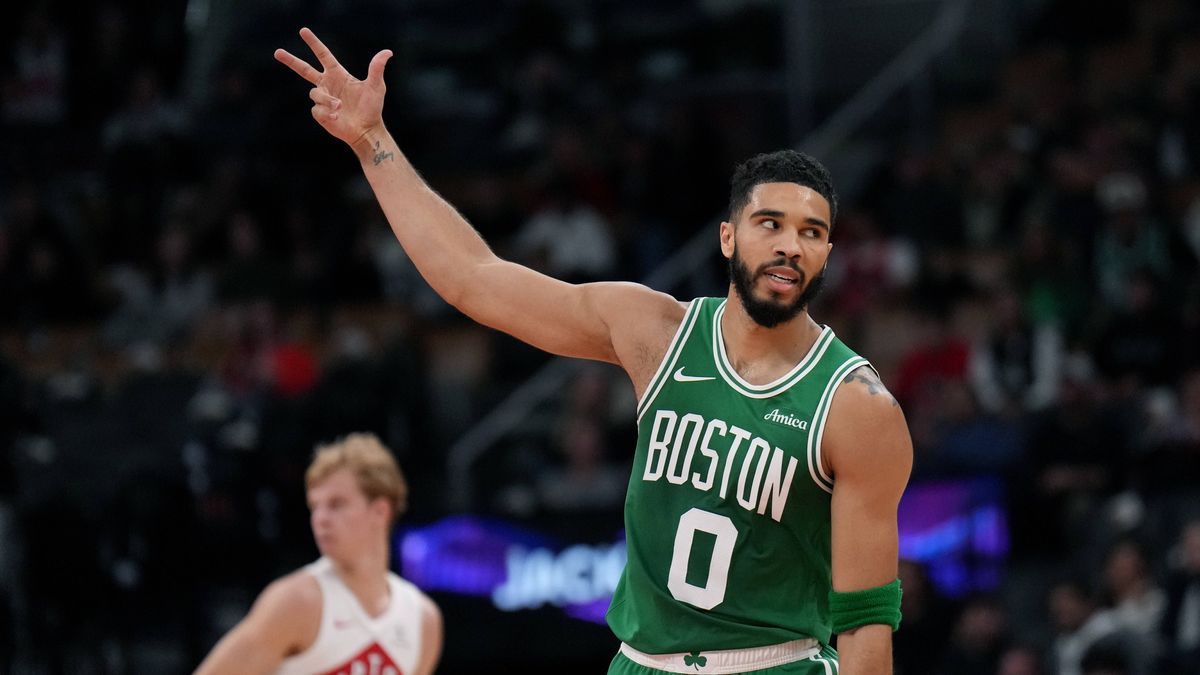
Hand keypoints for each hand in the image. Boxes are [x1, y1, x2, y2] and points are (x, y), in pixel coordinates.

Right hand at [275, 27, 391, 146]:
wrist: (366, 129)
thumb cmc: (372, 108)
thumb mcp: (376, 86)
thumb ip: (377, 69)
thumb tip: (387, 52)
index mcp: (338, 74)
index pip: (323, 55)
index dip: (314, 43)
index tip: (303, 31)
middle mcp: (327, 84)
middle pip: (304, 70)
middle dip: (291, 61)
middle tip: (277, 52)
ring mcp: (322, 99)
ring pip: (315, 93)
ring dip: (328, 100)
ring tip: (340, 108)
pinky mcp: (320, 113)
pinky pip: (317, 109)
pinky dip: (328, 113)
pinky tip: (337, 118)